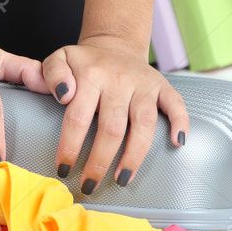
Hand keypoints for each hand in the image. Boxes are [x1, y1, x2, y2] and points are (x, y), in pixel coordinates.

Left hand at [42, 35, 187, 192]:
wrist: (114, 45)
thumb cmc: (83, 63)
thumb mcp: (58, 59)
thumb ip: (51, 73)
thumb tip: (63, 95)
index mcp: (90, 75)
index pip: (77, 116)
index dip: (70, 146)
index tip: (63, 169)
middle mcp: (118, 80)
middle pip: (111, 127)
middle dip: (99, 161)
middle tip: (90, 185)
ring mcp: (142, 84)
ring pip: (143, 123)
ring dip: (134, 155)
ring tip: (122, 180)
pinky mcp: (162, 86)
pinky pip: (175, 104)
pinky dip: (180, 123)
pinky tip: (176, 144)